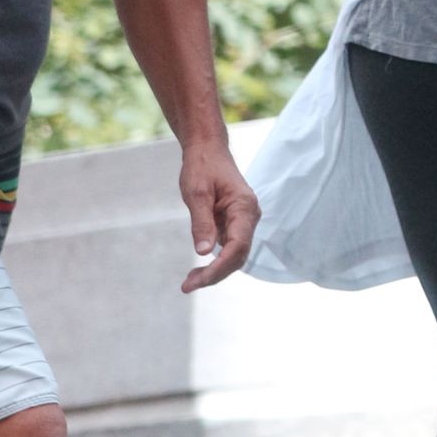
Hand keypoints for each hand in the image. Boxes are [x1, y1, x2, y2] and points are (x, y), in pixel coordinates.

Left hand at [179, 142, 260, 293]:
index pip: (237, 246)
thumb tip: (203, 252)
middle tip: (187, 286)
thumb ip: (201, 222)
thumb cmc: (202, 167)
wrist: (207, 149)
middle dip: (215, 274)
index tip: (198, 280)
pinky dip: (214, 262)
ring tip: (189, 282)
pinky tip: (198, 270)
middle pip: (238, 256)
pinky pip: (229, 248)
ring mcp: (244, 221)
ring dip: (215, 271)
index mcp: (244, 207)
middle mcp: (249, 216)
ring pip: (234, 255)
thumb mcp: (196, 193)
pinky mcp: (235, 224)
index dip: (219, 267)